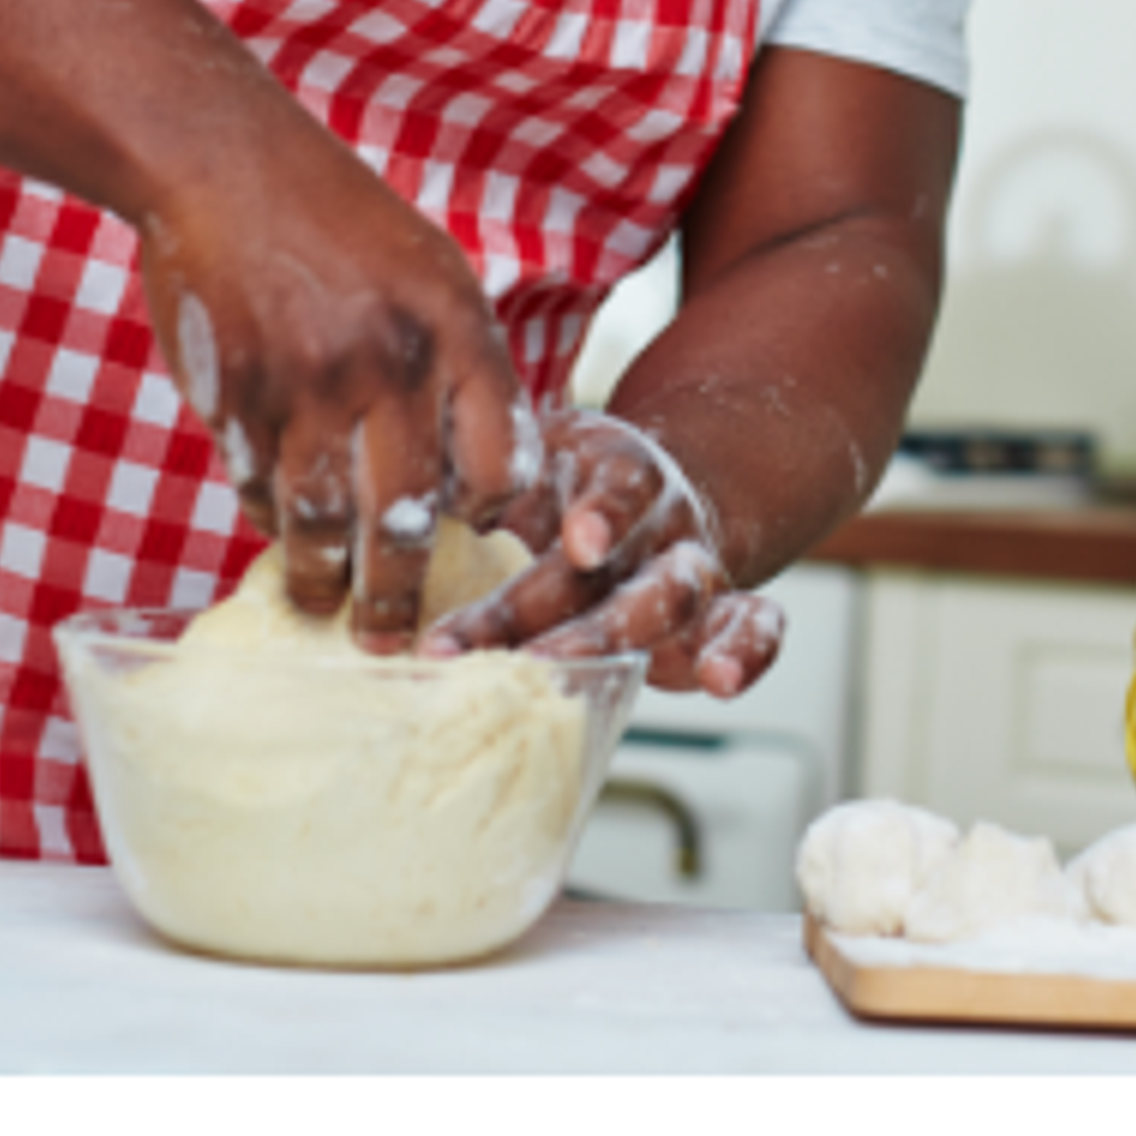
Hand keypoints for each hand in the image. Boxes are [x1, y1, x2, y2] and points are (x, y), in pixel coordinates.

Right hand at [134, 115, 534, 654]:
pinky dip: (269, 522)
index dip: (492, 515)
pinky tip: (278, 538)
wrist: (222, 161)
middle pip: (409, 514)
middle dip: (400, 592)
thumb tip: (490, 477)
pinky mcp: (235, 395)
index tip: (477, 540)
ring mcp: (306, 383)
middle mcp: (388, 362)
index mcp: (455, 328)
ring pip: (323, 520)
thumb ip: (463, 366)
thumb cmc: (340, 221)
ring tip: (327, 611)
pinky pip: (258, 488)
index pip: (499, 460)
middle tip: (397, 638)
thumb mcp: (432, 273)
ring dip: (324, 582)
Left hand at [420, 407, 786, 696]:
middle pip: (631, 567)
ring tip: (565, 677)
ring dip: (619, 642)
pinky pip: (755, 625)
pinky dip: (747, 651)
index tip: (577, 542)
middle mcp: (660, 520)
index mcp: (617, 472)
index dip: (604, 513)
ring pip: (678, 600)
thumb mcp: (531, 456)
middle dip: (573, 616)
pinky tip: (721, 679)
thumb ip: (478, 478)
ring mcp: (693, 567)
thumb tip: (379, 516)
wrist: (651, 482)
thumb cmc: (565, 482)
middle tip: (512, 656)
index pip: (618, 488)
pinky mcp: (716, 612)